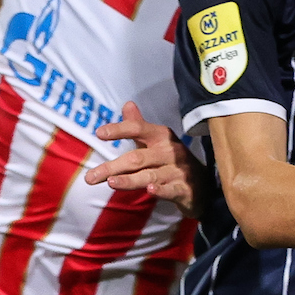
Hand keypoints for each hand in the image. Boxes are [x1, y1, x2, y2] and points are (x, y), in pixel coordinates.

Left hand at [85, 102, 205, 212]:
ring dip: (130, 179)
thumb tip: (127, 104)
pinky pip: (171, 190)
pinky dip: (161, 190)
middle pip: (137, 158)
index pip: (138, 129)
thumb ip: (139, 125)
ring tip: (111, 182)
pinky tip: (149, 190)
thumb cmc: (173, 161)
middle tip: (91, 177)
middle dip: (113, 167)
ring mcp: (178, 171)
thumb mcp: (157, 141)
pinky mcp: (184, 189)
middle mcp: (170, 151)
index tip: (99, 133)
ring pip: (150, 175)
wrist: (204, 184)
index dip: (120, 129)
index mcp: (161, 136)